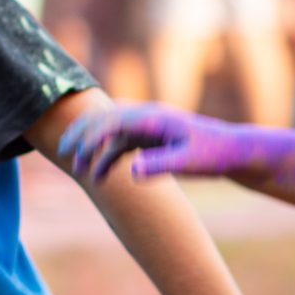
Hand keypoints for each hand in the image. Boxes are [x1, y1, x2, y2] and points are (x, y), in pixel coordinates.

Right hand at [59, 104, 246, 185]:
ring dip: (93, 149)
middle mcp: (147, 117)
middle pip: (105, 119)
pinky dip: (107, 157)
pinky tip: (99, 176)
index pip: (113, 120)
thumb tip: (132, 172)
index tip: (77, 154)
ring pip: (110, 133)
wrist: (232, 151)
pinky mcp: (150, 138)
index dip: (91, 135)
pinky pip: (121, 144)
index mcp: (154, 117)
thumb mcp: (189, 162)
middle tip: (62, 153)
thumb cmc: (213, 154)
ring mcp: (148, 127)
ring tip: (79, 171)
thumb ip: (160, 165)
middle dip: (82, 134)